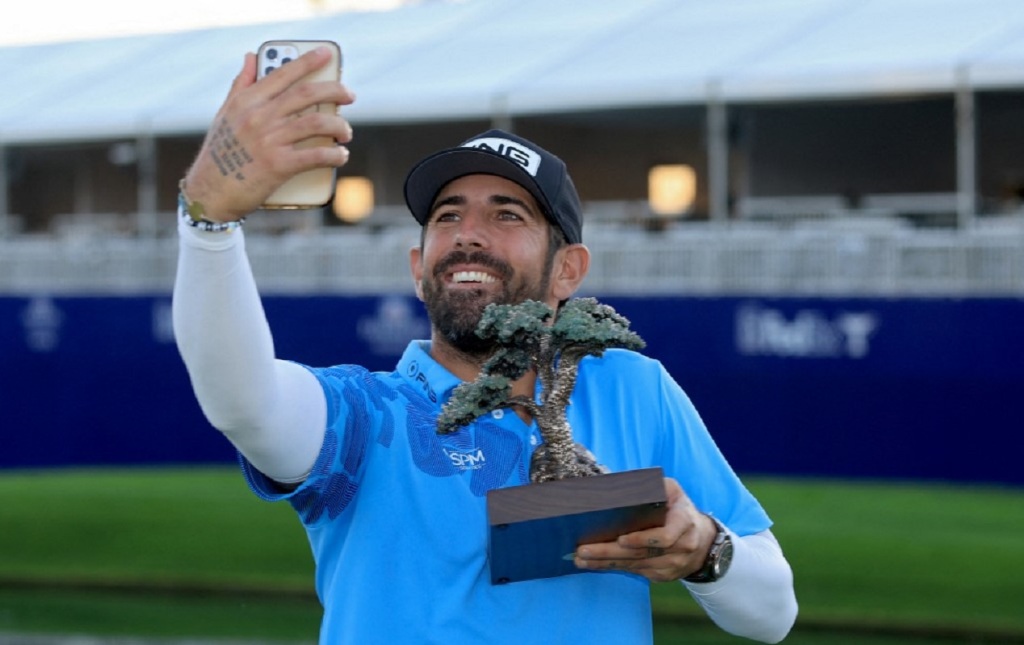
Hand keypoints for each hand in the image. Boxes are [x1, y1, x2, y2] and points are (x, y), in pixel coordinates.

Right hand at [182, 46, 355, 220]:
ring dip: (339, 125)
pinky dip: (335, 154)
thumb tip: (250, 56)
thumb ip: (241, 85)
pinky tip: (341, 155)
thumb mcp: (225, 115)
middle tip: (349, 95)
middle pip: (307, 94)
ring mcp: (270, 140)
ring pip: (317, 122)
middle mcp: (259, 116)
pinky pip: (317, 155)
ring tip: (346, 132)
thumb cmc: (219, 154)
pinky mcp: (279, 165)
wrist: (211, 193)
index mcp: (247, 101)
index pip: (282, 73)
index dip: (308, 61)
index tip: (326, 53)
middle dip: (335, 90)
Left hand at [574, 477, 716, 582]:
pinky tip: (593, 565)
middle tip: (583, 550)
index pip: (664, 536)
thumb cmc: (680, 510)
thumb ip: (654, 486)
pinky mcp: (661, 575)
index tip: (621, 539)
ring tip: (581, 558)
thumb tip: (622, 482)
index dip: (642, 539)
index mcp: (684, 523)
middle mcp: (680, 548)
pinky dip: (613, 568)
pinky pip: (635, 571)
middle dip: (609, 552)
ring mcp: (671, 565)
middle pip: (641, 554)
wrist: (703, 542)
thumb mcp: (673, 491)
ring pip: (635, 566)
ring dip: (605, 563)